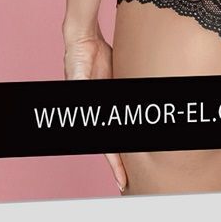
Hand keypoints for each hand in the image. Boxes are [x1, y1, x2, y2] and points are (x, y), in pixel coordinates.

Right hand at [63, 27, 127, 193]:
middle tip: (132, 178)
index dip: (115, 164)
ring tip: (141, 159)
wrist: (84, 39)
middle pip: (116, 141)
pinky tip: (143, 133)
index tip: (122, 181)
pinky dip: (134, 118)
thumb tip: (88, 112)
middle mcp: (103, 110)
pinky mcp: (120, 88)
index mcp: (92, 114)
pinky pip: (129, 106)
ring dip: (131, 143)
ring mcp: (112, 100)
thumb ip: (82, 93)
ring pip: (124, 126)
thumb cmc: (77, 60)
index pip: (107, 145)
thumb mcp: (79, 81)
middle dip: (123, 160)